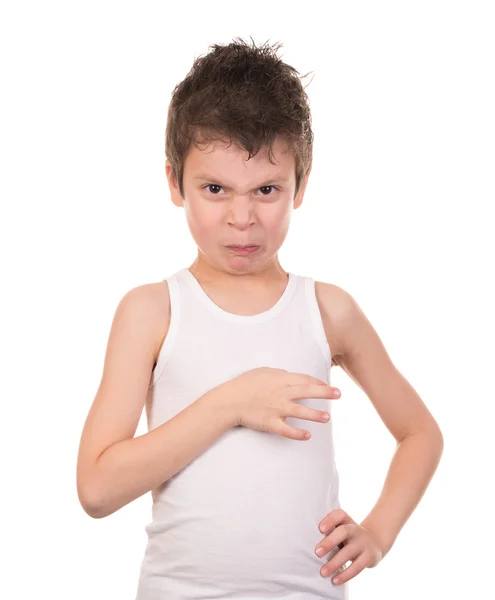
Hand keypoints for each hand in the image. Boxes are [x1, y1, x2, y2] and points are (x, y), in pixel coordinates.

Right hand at [221, 367, 340, 439]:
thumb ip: (278, 372)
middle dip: (325, 392)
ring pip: (300, 411)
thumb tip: (289, 374)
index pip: (304, 379)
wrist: (229, 400)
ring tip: (327, 418)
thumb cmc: (244, 384)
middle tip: (339, 394)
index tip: (327, 385)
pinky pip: (287, 430)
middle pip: (307, 391)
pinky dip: (297, 434)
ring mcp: (276, 408)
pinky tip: (308, 435)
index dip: (317, 382)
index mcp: (280, 379)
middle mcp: (281, 393)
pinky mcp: (270, 423)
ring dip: (315, 415)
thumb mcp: (261, 371)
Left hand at [315, 508, 383, 585]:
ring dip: (335, 563)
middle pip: (343, 532)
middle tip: (317, 552)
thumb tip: (304, 542)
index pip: (339, 515)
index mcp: (347, 520)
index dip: (330, 520)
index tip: (319, 529)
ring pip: (349, 552)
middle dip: (329, 542)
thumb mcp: (342, 529)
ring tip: (323, 572)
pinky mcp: (369, 557)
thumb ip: (328, 532)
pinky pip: (357, 567)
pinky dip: (346, 574)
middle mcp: (355, 529)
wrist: (375, 541)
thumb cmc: (349, 536)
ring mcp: (363, 543)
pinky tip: (335, 580)